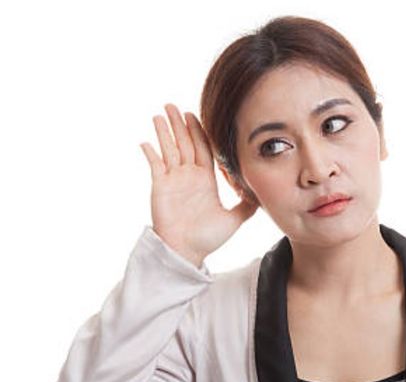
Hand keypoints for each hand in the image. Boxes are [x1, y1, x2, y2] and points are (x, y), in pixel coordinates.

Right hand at [140, 103, 257, 266]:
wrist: (187, 252)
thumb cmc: (207, 238)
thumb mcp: (235, 218)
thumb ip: (247, 204)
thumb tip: (259, 190)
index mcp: (205, 180)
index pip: (203, 149)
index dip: (199, 131)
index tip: (196, 114)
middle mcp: (188, 176)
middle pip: (184, 143)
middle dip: (180, 124)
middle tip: (175, 106)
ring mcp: (172, 180)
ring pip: (169, 149)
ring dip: (164, 131)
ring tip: (161, 114)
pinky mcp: (160, 187)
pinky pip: (154, 166)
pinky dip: (150, 153)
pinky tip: (145, 142)